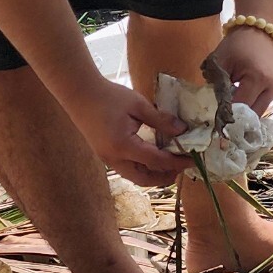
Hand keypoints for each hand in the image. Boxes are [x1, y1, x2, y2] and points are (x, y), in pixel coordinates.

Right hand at [65, 78, 191, 185]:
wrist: (79, 94)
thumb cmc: (109, 96)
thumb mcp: (138, 105)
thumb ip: (161, 120)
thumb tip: (183, 131)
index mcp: (124, 146)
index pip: (156, 161)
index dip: (177, 162)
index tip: (193, 159)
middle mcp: (114, 158)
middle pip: (144, 179)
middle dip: (165, 177)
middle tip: (182, 166)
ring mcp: (108, 159)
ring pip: (134, 177)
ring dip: (154, 175)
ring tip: (170, 164)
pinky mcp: (105, 156)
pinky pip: (127, 170)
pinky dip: (143, 168)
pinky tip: (153, 157)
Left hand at [209, 25, 272, 114]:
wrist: (260, 31)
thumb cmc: (237, 44)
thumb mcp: (221, 62)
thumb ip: (218, 86)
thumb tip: (218, 109)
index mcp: (257, 78)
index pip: (240, 107)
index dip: (227, 116)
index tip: (216, 122)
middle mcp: (272, 87)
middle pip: (252, 115)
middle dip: (237, 118)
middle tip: (223, 118)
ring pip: (258, 112)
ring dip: (245, 112)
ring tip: (232, 107)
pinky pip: (262, 104)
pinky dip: (251, 105)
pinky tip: (241, 99)